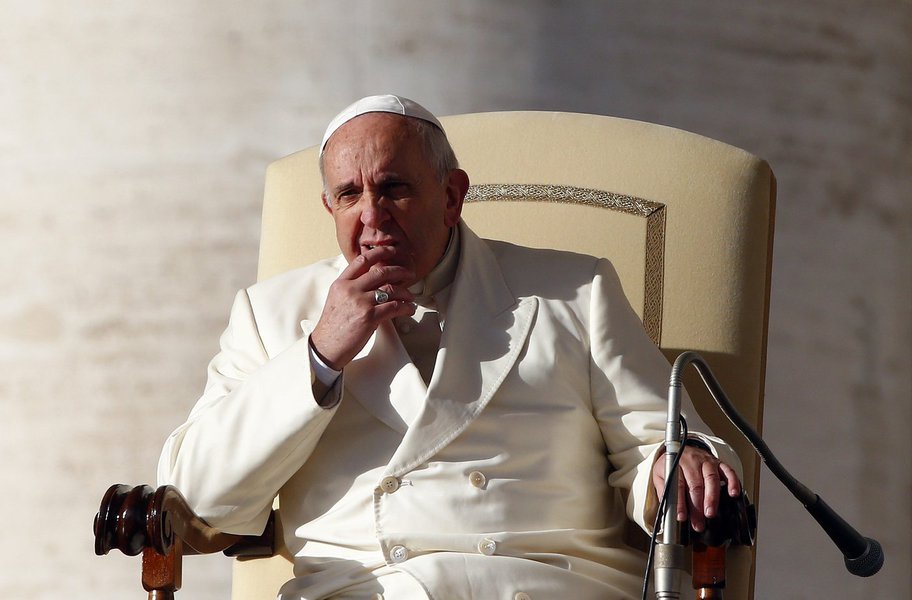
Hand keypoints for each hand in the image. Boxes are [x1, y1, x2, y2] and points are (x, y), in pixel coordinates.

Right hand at [310, 246, 416, 369]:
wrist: (326, 346)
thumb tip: (372, 281)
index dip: (380, 252)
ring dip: (405, 292)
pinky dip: (405, 307)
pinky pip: (394, 307)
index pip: (362, 260)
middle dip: (399, 271)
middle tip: (409, 274)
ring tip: (410, 296)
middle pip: (381, 272)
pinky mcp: (369, 316)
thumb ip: (351, 287)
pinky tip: (408, 308)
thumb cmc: (332, 326)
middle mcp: (351, 289)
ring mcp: (360, 302)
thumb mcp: (337, 299)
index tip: (390, 251)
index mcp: (341, 283)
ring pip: (391, 289)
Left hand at [651, 445, 741, 532]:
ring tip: (710, 513)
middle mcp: (693, 461)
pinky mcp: (719, 463)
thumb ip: (663, 490)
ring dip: (712, 498)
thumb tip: (668, 509)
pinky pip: (728, 471)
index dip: (680, 503)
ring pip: (711, 479)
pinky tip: (733, 493)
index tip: (681, 517)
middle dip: (697, 506)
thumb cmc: (671, 464)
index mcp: (676, 464)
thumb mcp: (660, 474)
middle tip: (698, 522)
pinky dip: (733, 482)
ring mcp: (707, 462)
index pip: (678, 485)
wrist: (680, 448)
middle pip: (696, 485)